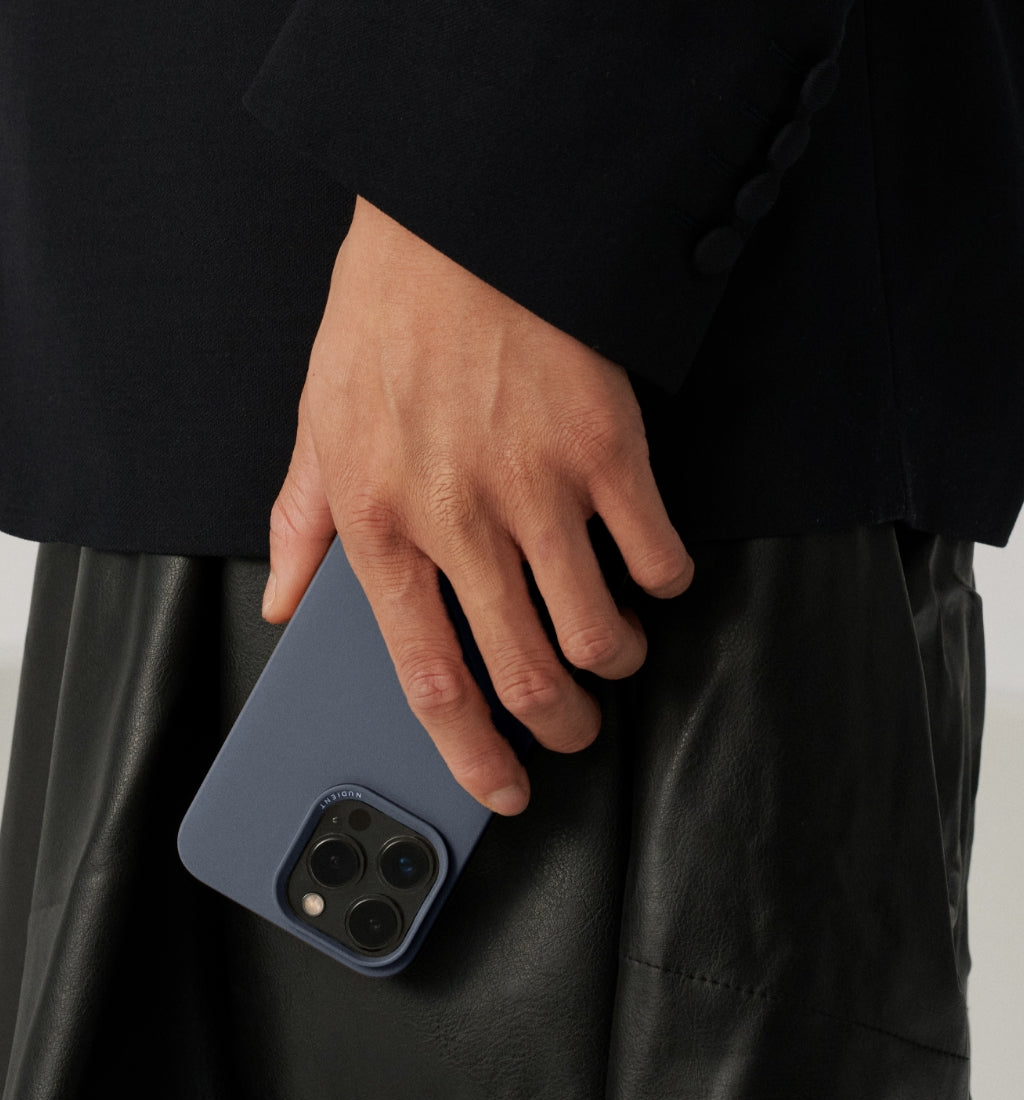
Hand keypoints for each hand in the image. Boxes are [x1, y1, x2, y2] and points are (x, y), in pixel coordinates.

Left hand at [263, 197, 692, 814]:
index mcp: (382, 526)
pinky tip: (653, 571)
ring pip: (599, 632)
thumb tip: (282, 601)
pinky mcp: (607, 448)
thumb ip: (302, 525)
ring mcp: (539, 488)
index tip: (503, 787)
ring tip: (615, 647)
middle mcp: (460, 521)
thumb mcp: (317, 422)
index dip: (472, 754)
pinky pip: (655, 554)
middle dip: (561, 727)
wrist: (462, 218)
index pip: (428, 678)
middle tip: (574, 731)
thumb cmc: (387, 318)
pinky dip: (665, 581)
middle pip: (525, 676)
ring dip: (616, 660)